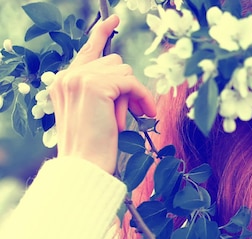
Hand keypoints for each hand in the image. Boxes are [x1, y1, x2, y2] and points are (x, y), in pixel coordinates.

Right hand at [48, 15, 156, 173]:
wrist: (84, 166)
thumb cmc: (93, 147)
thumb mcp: (95, 113)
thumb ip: (103, 91)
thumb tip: (126, 78)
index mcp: (64, 81)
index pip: (86, 50)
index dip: (101, 33)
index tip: (114, 18)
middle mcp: (68, 75)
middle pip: (114, 63)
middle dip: (128, 87)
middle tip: (136, 112)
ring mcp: (80, 78)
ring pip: (124, 72)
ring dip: (133, 96)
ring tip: (125, 120)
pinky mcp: (96, 85)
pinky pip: (131, 83)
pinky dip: (143, 97)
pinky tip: (147, 113)